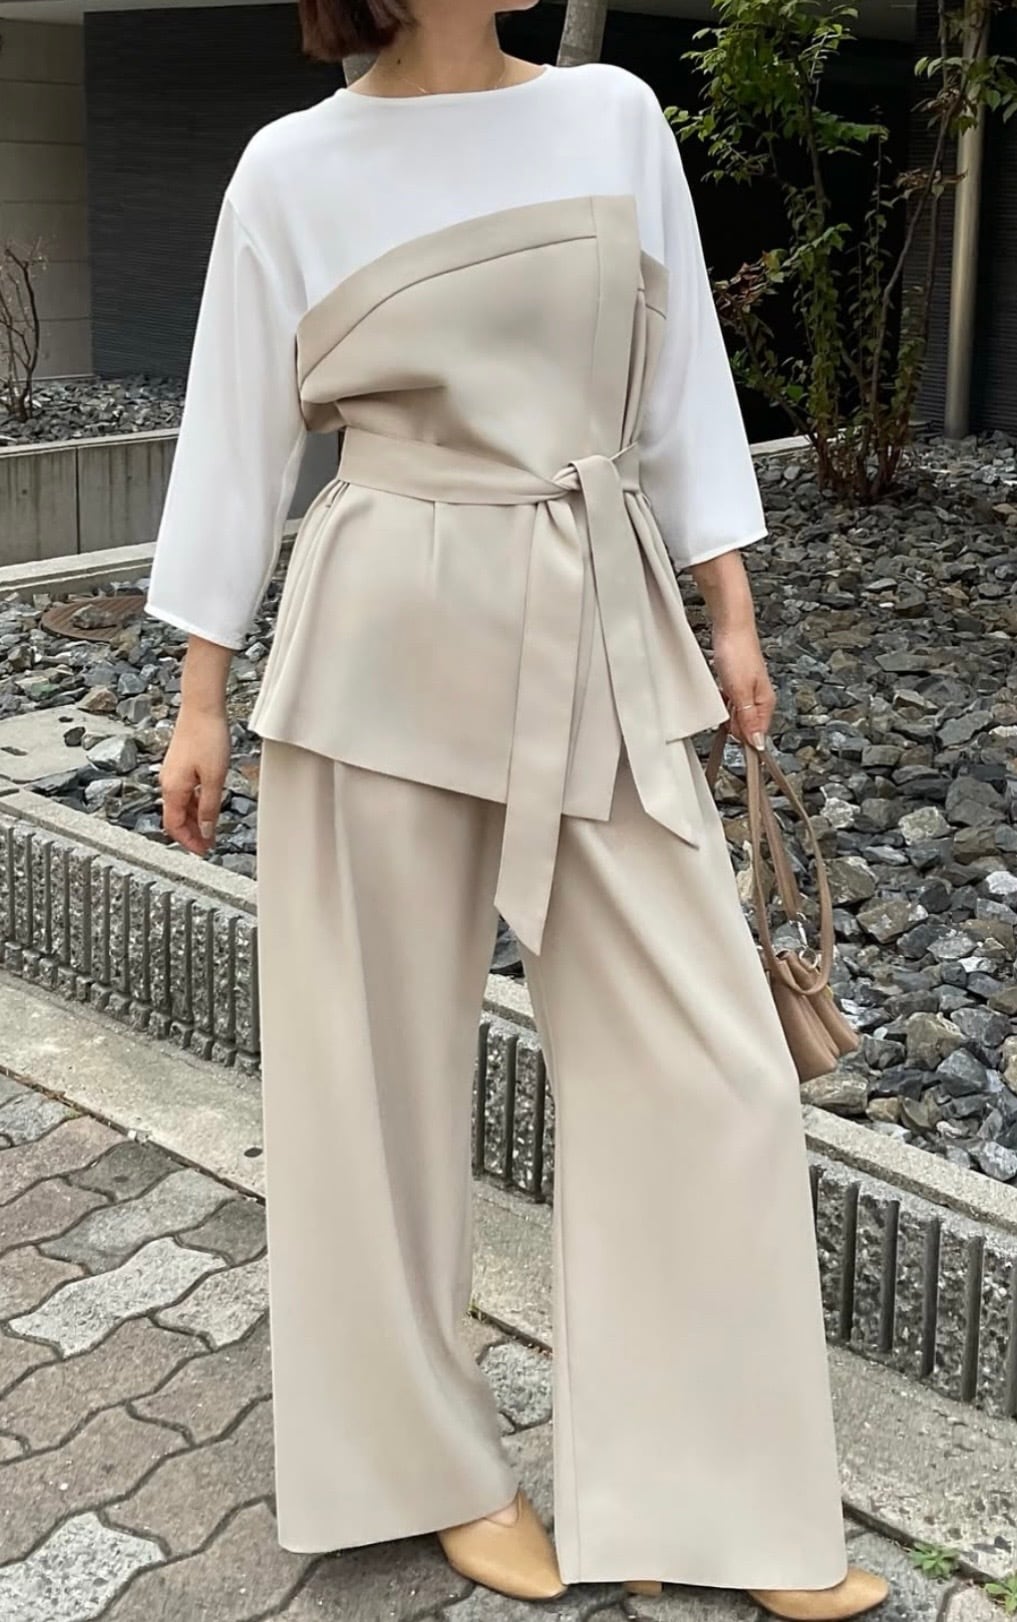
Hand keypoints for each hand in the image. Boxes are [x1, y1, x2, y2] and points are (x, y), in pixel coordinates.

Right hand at [160, 704, 230, 854]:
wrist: (202, 708)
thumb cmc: (207, 737)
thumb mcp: (214, 778)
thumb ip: (209, 807)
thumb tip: (207, 831)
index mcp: (173, 789)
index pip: (174, 826)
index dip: (188, 842)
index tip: (203, 851)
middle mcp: (168, 782)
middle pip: (175, 818)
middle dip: (192, 834)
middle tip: (208, 844)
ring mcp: (173, 773)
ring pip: (180, 805)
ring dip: (195, 820)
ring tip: (211, 828)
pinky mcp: (180, 764)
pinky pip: (184, 792)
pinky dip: (195, 804)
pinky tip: (208, 805)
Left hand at [712, 623, 774, 752]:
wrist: (731, 627)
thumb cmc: (738, 654)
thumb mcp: (741, 692)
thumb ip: (748, 719)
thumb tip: (758, 742)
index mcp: (765, 703)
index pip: (757, 735)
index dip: (742, 739)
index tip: (731, 736)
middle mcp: (760, 699)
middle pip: (746, 727)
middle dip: (732, 724)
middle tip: (724, 708)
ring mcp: (748, 691)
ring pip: (736, 715)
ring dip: (726, 712)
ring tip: (722, 696)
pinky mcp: (737, 684)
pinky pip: (730, 702)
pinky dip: (722, 701)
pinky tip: (718, 693)